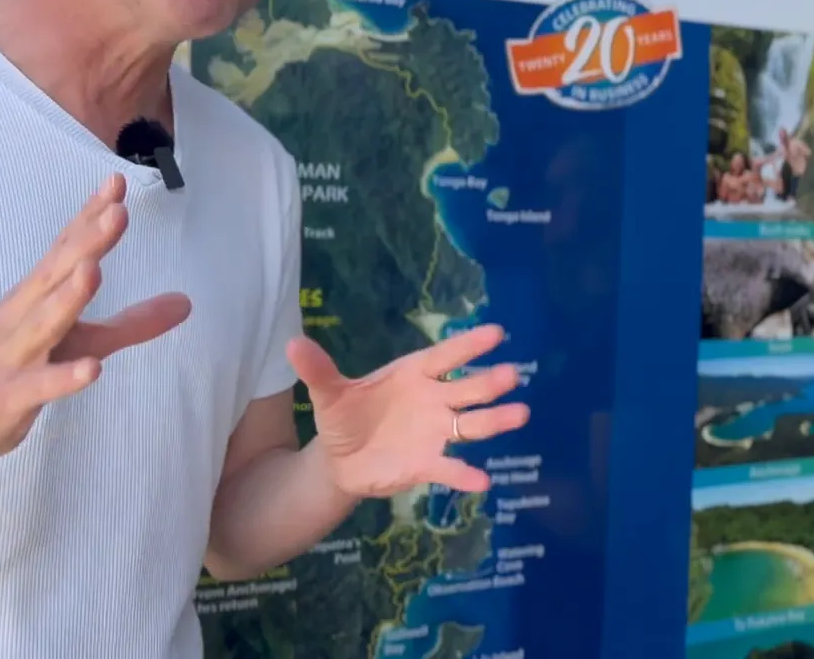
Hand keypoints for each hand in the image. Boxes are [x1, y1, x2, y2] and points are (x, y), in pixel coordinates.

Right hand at [0, 174, 190, 466]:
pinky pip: (40, 386)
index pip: (66, 250)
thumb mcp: (80, 341)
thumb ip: (132, 323)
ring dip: (68, 297)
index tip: (118, 182)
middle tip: (117, 211)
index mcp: (37, 298)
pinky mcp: (12, 397)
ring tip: (95, 269)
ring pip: (43, 324)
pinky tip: (92, 370)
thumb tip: (186, 302)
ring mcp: (15, 356)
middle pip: (54, 275)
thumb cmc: (17, 367)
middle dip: (85, 243)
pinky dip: (64, 377)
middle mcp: (23, 318)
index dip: (90, 217)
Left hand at [290, 323, 530, 496]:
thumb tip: (293, 343)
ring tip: (520, 414)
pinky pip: (451, 468)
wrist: (340, 460)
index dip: (469, 346)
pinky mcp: (428, 464)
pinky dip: (465, 475)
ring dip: (495, 421)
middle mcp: (434, 400)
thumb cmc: (345, 417)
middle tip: (512, 374)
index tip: (497, 333)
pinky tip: (482, 480)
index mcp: (415, 374)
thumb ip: (318, 370)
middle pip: (467, 390)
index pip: (446, 357)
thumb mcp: (329, 393)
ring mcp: (435, 432)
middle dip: (490, 383)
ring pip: (471, 425)